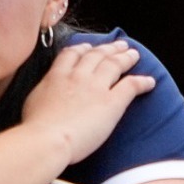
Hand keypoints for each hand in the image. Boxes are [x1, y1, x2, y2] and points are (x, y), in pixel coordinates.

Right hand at [15, 37, 154, 161]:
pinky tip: (150, 82)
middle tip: (119, 45)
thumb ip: (44, 92)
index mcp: (56, 76)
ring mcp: (95, 87)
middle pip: (96, 56)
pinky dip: (142, 82)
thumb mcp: (33, 101)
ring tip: (134, 54)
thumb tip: (45, 95)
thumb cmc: (35, 128)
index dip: (83, 48)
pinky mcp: (112, 101)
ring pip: (114, 64)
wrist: (47, 138)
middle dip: (109, 48)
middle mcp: (77, 76)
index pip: (72, 54)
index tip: (90, 47)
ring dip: (126, 58)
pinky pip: (131, 85)